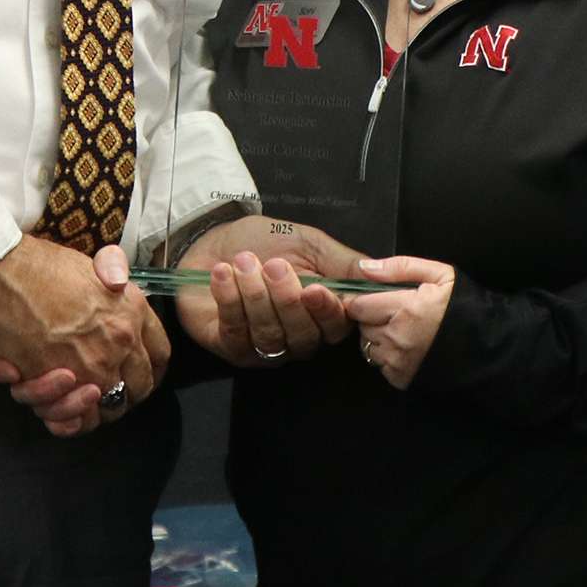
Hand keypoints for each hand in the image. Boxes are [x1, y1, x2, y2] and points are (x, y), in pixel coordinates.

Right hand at [0, 240, 166, 437]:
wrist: (4, 274)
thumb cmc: (40, 267)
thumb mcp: (89, 262)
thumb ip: (113, 269)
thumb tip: (120, 280)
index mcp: (131, 312)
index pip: (160, 355)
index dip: (153, 370)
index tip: (142, 376)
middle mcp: (119, 343)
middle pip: (139, 388)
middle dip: (125, 394)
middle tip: (104, 390)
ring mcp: (91, 367)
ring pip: (106, 409)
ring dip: (89, 407)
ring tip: (72, 391)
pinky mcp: (60, 385)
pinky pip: (75, 421)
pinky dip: (66, 420)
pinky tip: (57, 409)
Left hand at [175, 217, 353, 366]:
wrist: (210, 239)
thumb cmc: (261, 241)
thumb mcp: (307, 243)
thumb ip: (342, 262)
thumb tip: (377, 273)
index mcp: (320, 313)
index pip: (336, 327)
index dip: (327, 311)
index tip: (314, 288)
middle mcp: (296, 336)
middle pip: (303, 336)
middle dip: (286, 299)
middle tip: (272, 265)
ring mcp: (264, 346)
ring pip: (271, 335)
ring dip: (255, 295)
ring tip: (243, 262)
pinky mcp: (232, 347)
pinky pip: (237, 334)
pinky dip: (229, 300)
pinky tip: (222, 274)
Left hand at [343, 256, 455, 389]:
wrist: (487, 347)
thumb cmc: (462, 306)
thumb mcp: (439, 274)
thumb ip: (399, 267)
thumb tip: (363, 269)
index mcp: (405, 309)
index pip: (357, 305)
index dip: (362, 300)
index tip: (373, 298)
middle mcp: (397, 338)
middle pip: (362, 325)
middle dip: (371, 317)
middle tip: (394, 313)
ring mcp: (399, 362)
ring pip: (368, 346)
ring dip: (377, 338)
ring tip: (402, 330)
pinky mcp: (401, 379)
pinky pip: (379, 364)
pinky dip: (387, 355)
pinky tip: (407, 347)